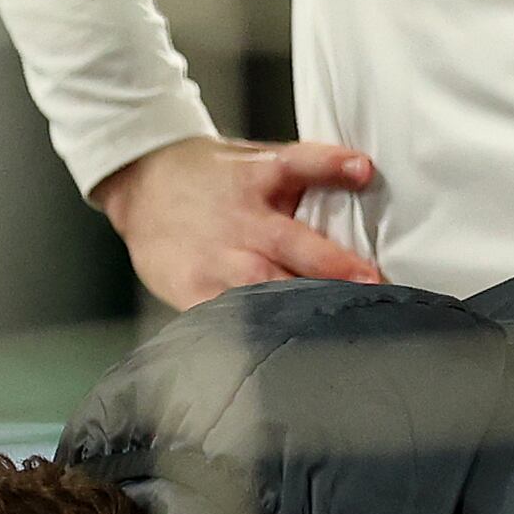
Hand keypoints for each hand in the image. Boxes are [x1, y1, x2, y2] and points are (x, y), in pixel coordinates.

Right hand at [87, 133, 383, 310]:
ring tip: (334, 324)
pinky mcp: (192, 287)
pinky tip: (281, 351)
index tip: (362, 170)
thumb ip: (302, 180)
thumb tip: (367, 192)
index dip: (331, 165)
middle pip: (289, 240)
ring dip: (298, 303)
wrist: (142, 186)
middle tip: (372, 281)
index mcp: (257, 177)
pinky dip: (253, 331)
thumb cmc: (213, 177)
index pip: (299, 164)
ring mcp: (215, 257)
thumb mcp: (254, 162)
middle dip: (332, 264)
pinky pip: (225, 314)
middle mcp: (240, 218)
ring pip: (260, 285)